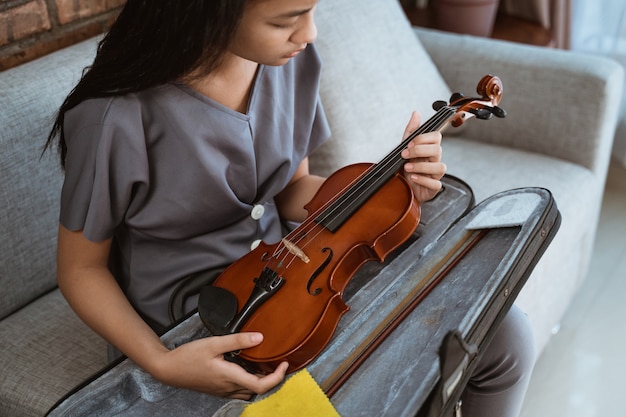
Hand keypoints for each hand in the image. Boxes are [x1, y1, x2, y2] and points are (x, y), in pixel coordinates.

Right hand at [150, 332, 287, 399]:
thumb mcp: (213, 343)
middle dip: (271, 379)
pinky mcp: (218, 389)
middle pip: (257, 390)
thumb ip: (237, 340)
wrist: (168, 369)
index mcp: (230, 377)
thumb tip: (259, 337)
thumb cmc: (188, 357)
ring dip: (260, 381)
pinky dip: (248, 381)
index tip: (284, 365)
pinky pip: (238, 389)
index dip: (277, 377)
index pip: (261, 385)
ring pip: (248, 391)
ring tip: (265, 365)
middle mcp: (228, 387)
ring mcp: (223, 390)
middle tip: (278, 363)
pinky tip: (247, 368)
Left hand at [400, 111, 446, 202]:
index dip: (423, 139)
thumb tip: (416, 113)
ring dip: (421, 167)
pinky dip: (424, 180)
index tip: (409, 144)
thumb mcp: (405, 147)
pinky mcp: (433, 187)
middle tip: (405, 155)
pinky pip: (435, 184)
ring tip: (408, 168)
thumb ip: (411, 131)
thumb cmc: (407, 167)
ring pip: (440, 167)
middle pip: (438, 150)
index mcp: (429, 149)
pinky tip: (414, 178)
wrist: (402, 187)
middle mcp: (435, 160)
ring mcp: (435, 174)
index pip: (436, 137)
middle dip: (419, 151)